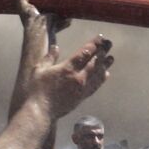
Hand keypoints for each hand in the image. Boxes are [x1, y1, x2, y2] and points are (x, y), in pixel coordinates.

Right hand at [16, 0, 113, 117]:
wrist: (41, 110)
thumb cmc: (37, 89)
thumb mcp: (39, 70)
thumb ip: (49, 58)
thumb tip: (56, 47)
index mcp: (67, 68)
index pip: (84, 53)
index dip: (93, 44)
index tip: (100, 38)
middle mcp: (78, 77)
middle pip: (95, 62)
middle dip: (103, 52)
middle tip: (109, 44)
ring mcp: (82, 88)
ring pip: (98, 74)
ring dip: (105, 65)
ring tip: (111, 58)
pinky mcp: (83, 96)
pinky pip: (96, 85)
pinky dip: (102, 78)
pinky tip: (106, 74)